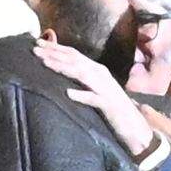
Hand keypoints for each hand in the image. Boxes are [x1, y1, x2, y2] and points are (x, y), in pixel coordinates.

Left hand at [27, 39, 169, 156]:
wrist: (135, 126)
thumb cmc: (112, 108)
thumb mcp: (94, 89)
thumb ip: (81, 79)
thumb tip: (61, 70)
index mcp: (96, 70)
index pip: (74, 55)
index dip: (56, 48)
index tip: (37, 44)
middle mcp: (100, 75)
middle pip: (75, 60)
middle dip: (54, 53)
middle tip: (35, 49)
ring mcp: (105, 89)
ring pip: (82, 74)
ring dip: (63, 67)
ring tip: (46, 63)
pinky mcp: (109, 106)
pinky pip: (94, 99)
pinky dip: (82, 95)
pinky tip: (68, 93)